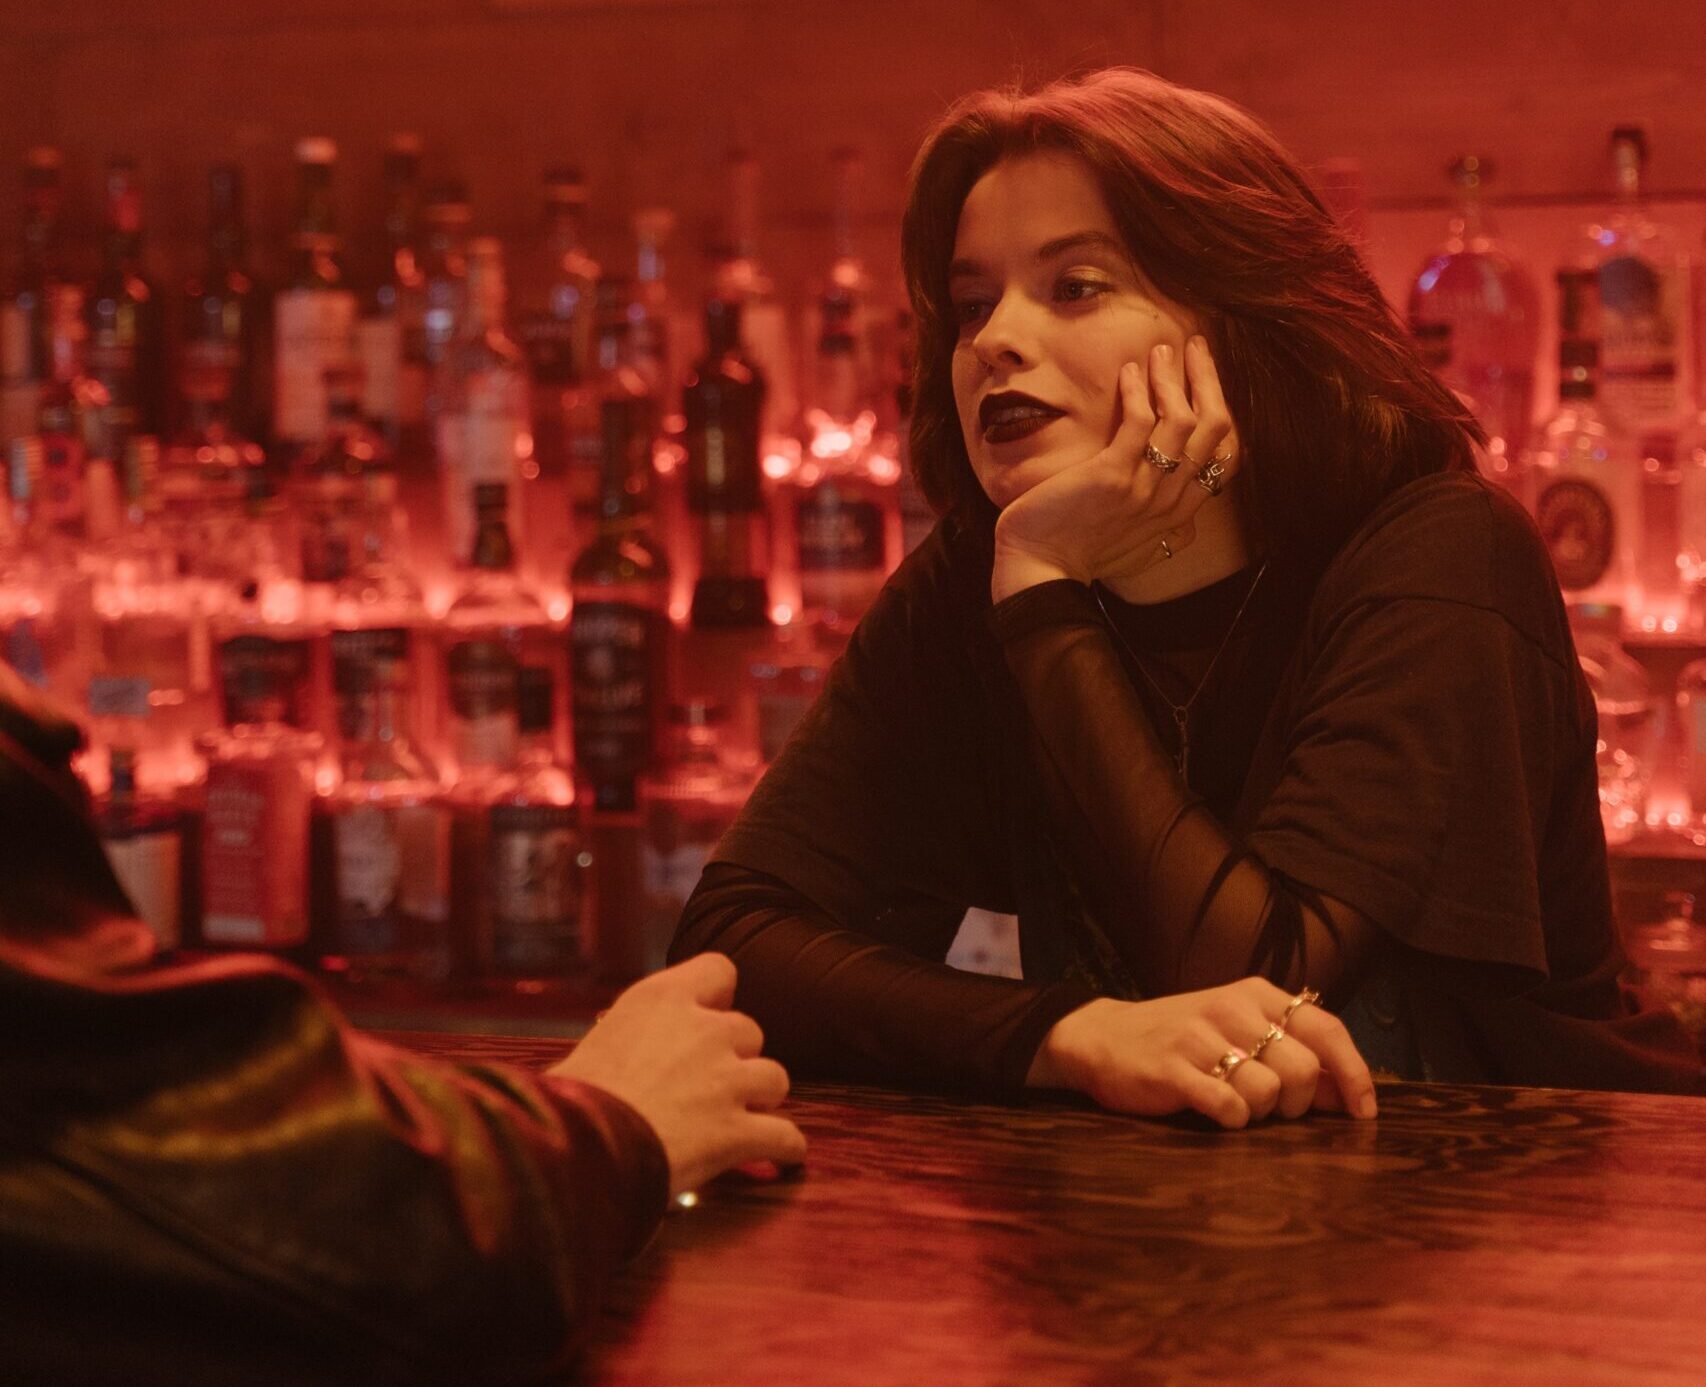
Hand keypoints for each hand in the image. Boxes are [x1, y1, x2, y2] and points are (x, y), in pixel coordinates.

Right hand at [549, 954, 806, 1194]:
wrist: (575, 1149)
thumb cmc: (566, 1100)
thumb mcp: (590, 1045)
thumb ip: (620, 1038)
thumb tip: (610, 1054)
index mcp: (663, 999)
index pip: (719, 970)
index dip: (717, 996)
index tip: (706, 1016)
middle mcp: (704, 1030)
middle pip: (749, 1030)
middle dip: (736, 1056)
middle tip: (712, 1083)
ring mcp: (726, 1080)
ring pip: (775, 1078)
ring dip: (761, 1098)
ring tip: (743, 1117)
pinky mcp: (737, 1131)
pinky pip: (784, 1136)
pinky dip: (784, 1147)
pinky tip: (780, 1157)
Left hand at [991, 336, 1241, 600]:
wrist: (1040, 571)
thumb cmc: (1080, 557)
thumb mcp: (1137, 548)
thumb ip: (1165, 531)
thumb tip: (1188, 527)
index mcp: (1180, 514)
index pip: (1226, 454)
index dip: (1221, 409)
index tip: (1207, 380)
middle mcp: (1171, 500)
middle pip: (1213, 428)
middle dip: (1208, 380)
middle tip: (1195, 346)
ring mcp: (1144, 488)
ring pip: (1182, 419)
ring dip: (1173, 378)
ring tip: (1161, 350)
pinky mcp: (1112, 476)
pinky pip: (1139, 422)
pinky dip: (1139, 391)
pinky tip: (1130, 370)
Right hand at [1026, 978, 1377, 1127]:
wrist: (1103, 1038)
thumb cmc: (1181, 1039)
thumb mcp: (1237, 1032)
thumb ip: (1291, 1054)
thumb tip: (1345, 1093)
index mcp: (1255, 994)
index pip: (1326, 1028)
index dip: (1354, 1073)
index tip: (1364, 1112)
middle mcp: (1232, 1008)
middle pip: (1302, 1068)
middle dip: (1298, 1104)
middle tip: (1274, 1110)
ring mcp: (1200, 1036)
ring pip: (1268, 1091)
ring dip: (1260, 1113)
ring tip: (1235, 1104)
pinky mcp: (1173, 1068)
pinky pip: (1228, 1107)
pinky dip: (1231, 1120)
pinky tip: (1214, 1112)